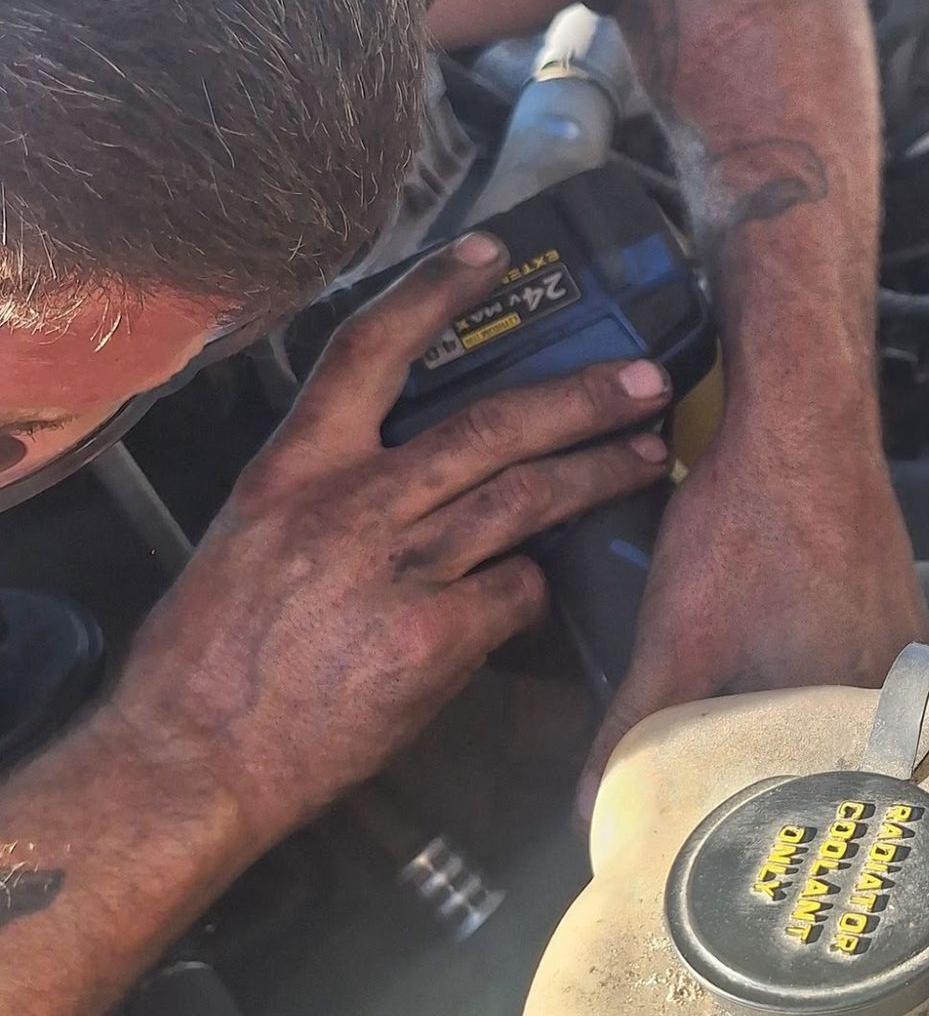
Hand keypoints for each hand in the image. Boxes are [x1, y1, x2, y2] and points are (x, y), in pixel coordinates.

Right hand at [110, 233, 675, 846]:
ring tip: (649, 457)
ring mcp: (397, 572)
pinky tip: (545, 595)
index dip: (433, 293)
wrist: (192, 763)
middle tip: (645, 380)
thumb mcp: (251, 540)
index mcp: (294, 472)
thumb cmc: (209, 658)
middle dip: (580, 399)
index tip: (489, 253)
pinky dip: (535, 591)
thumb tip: (407, 476)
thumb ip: (329, 496)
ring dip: (598, 476)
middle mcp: (350, 507)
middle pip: (490, 428)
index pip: (368, 352)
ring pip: (524, 501)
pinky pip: (514, 595)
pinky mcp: (433, 641)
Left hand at [580, 408, 928, 807]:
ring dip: (795, 725)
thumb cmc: (747, 526)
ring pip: (842, 716)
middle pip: (825, 762)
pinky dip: (817, 678)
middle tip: (723, 791)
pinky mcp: (902, 606)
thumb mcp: (674, 638)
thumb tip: (592, 812)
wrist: (802, 421)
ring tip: (744, 728)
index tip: (718, 834)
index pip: (801, 799)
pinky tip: (779, 663)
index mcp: (852, 714)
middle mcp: (898, 688)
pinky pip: (859, 669)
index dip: (754, 820)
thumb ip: (633, 729)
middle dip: (773, 775)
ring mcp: (907, 644)